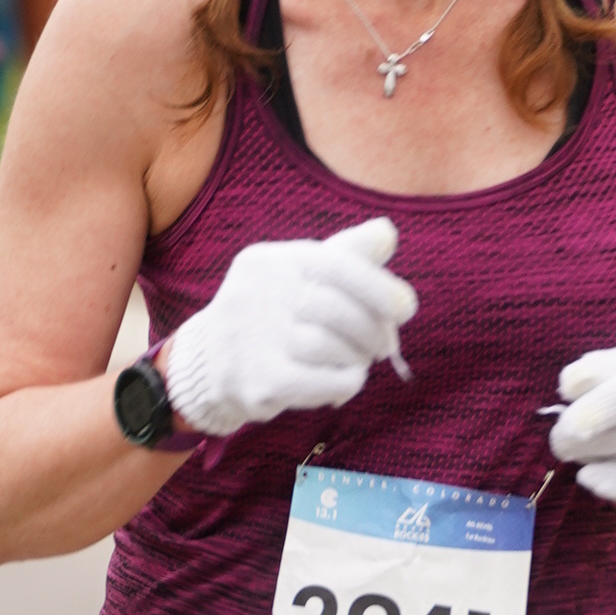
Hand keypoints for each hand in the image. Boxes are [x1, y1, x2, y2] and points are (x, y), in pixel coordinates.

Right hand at [162, 215, 416, 437]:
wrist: (208, 366)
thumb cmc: (269, 315)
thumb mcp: (299, 276)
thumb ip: (344, 254)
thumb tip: (388, 232)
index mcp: (269, 261)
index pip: (337, 266)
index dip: (380, 288)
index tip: (406, 309)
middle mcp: (256, 294)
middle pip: (339, 310)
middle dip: (373, 331)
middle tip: (384, 347)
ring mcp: (255, 339)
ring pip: (334, 347)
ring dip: (358, 358)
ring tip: (357, 361)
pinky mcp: (262, 382)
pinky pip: (327, 381)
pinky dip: (348, 382)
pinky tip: (345, 381)